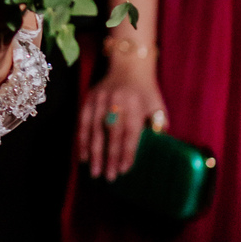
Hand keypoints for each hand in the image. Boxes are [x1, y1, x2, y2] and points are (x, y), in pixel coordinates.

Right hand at [78, 62, 166, 180]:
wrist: (129, 64)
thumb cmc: (146, 91)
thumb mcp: (157, 106)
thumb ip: (157, 127)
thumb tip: (159, 151)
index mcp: (135, 105)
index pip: (130, 132)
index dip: (127, 152)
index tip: (124, 170)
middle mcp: (117, 101)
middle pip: (112, 133)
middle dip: (109, 157)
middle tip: (108, 177)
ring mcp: (100, 98)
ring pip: (95, 129)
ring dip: (94, 152)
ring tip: (94, 171)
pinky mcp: (89, 97)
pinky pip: (83, 121)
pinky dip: (82, 139)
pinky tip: (82, 155)